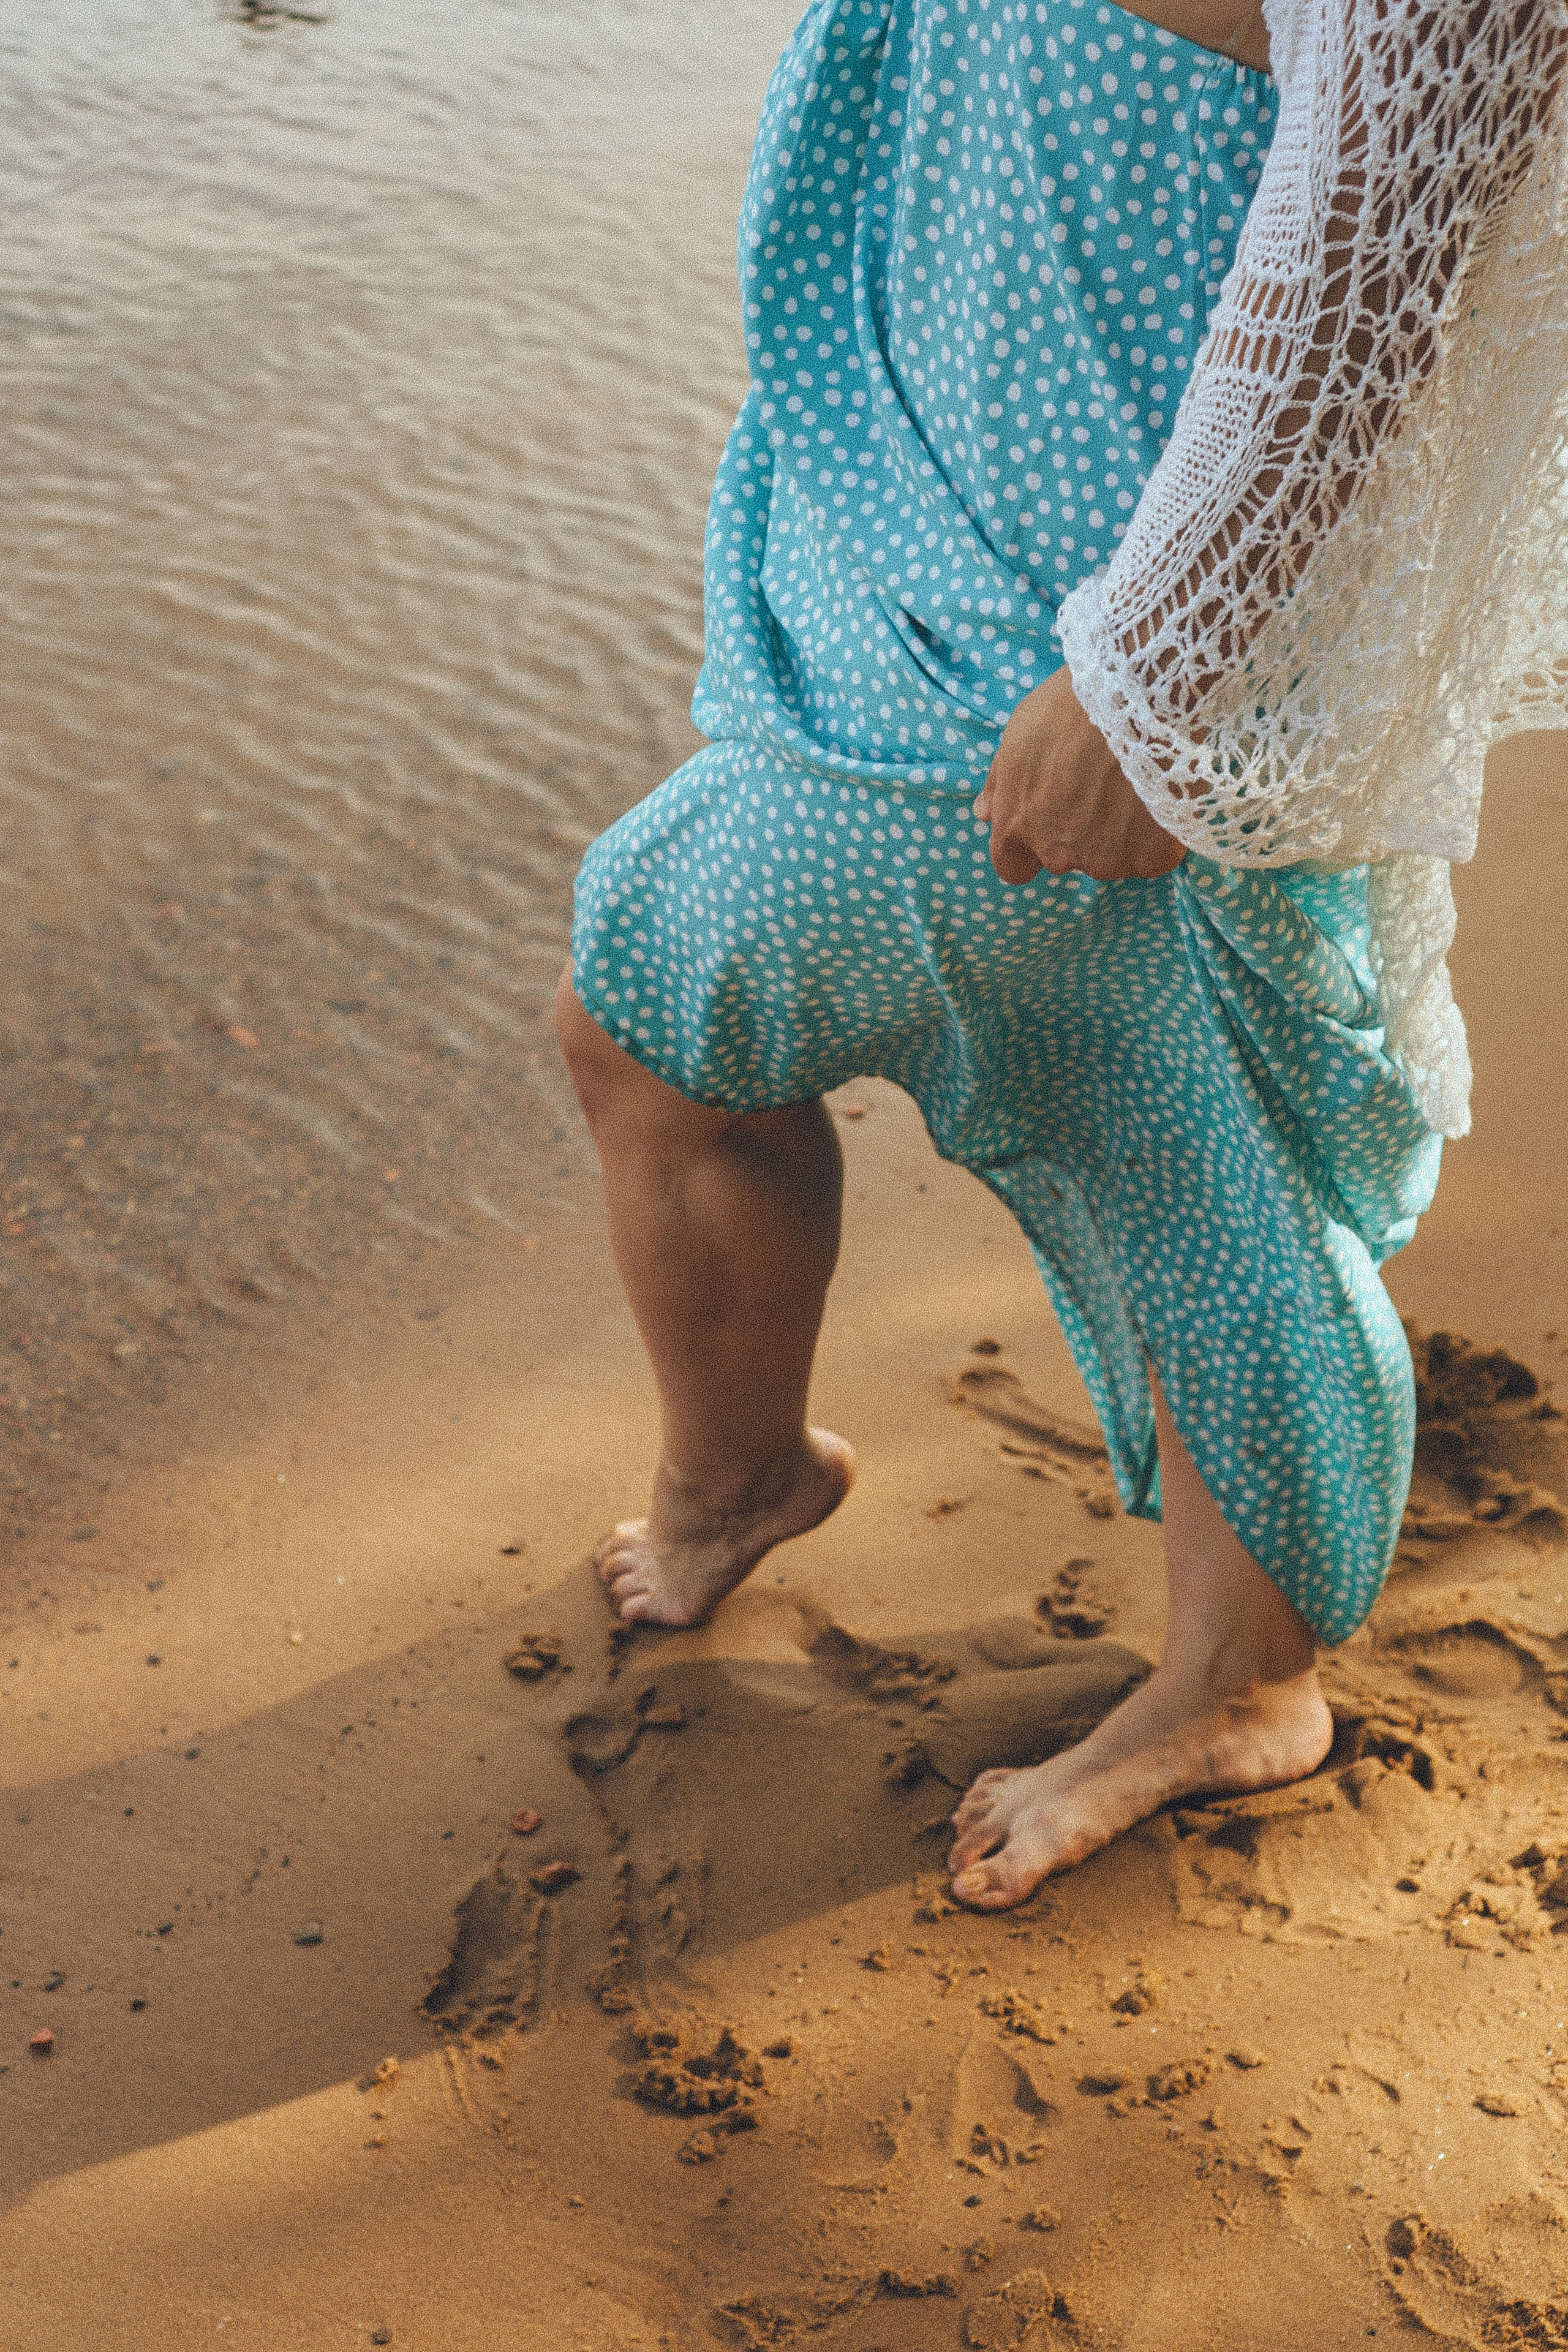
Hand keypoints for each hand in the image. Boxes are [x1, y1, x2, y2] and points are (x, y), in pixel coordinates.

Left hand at [975, 665, 1186, 884]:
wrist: (1136, 695)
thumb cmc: (1071, 706)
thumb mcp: (1019, 733)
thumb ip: (1000, 782)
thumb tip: (984, 815)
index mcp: (1016, 825)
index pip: (1013, 868)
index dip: (1028, 850)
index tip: (1048, 824)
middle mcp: (1055, 852)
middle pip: (1064, 857)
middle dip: (1076, 831)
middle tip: (1099, 784)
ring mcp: (1104, 859)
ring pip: (1109, 858)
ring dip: (1117, 833)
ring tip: (1130, 785)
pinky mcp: (1149, 859)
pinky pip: (1151, 856)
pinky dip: (1155, 836)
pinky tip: (1157, 797)